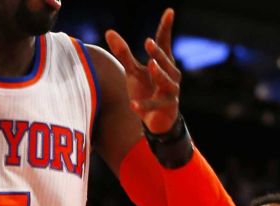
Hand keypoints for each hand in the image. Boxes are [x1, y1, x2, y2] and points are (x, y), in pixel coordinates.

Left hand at [104, 8, 181, 132]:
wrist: (157, 119)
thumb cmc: (146, 90)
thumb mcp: (133, 71)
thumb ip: (123, 53)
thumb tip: (109, 31)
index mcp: (163, 63)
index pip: (165, 42)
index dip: (166, 28)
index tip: (169, 11)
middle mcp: (171, 74)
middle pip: (166, 61)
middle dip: (158, 52)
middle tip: (148, 42)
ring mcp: (170, 91)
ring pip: (166, 81)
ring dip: (159, 73)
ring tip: (151, 64)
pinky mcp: (166, 107)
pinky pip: (154, 106)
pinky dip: (144, 106)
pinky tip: (132, 105)